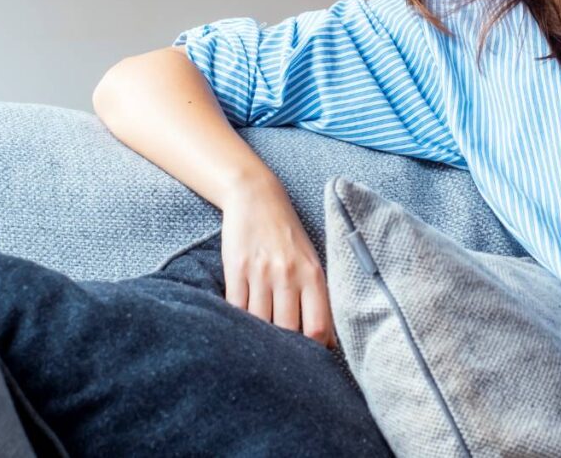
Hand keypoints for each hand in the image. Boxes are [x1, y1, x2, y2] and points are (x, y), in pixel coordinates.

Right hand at [220, 180, 337, 349]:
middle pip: (287, 330)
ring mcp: (260, 273)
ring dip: (258, 339)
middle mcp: (288, 275)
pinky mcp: (235, 270)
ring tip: (258, 351)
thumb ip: (317, 296)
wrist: (256, 197)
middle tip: (281, 363)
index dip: (313, 351)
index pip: (317, 326)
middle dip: (285, 350)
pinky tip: (239, 331)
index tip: (310, 363)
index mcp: (313, 274)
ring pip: (260, 323)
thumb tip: (325, 340)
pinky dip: (238, 323)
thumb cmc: (288, 235)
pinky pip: (236, 308)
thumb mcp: (311, 260)